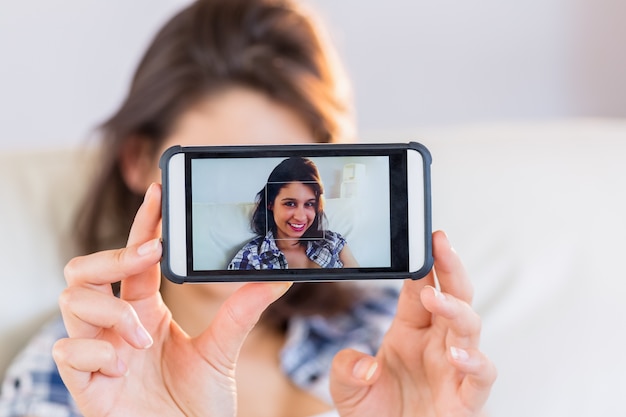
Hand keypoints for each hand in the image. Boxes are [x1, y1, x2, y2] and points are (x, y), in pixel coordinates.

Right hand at [53, 183, 290, 416]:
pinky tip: (121, 368)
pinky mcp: (85, 383)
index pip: (135, 258)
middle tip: (148, 257)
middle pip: (83, 269)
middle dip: (110, 255)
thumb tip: (276, 276)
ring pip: (70, 301)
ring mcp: (97, 353)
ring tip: (143, 339)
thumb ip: (242, 313)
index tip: (158, 192)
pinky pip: (65, 351)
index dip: (142, 225)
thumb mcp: (222, 352)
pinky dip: (94, 351)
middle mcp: (116, 325)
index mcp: (144, 310)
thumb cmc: (196, 403)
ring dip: (111, 311)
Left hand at [330, 231, 496, 416]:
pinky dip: (475, 363)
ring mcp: (454, 367)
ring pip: (469, 327)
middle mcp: (435, 342)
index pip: (419, 288)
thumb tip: (364, 364)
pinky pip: (482, 374)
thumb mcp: (346, 388)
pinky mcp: (467, 396)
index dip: (424, 264)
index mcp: (409, 329)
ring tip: (435, 299)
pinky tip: (458, 355)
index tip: (424, 239)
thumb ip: (346, 369)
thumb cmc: (374, 412)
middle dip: (450, 268)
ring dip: (456, 309)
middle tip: (440, 245)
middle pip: (452, 296)